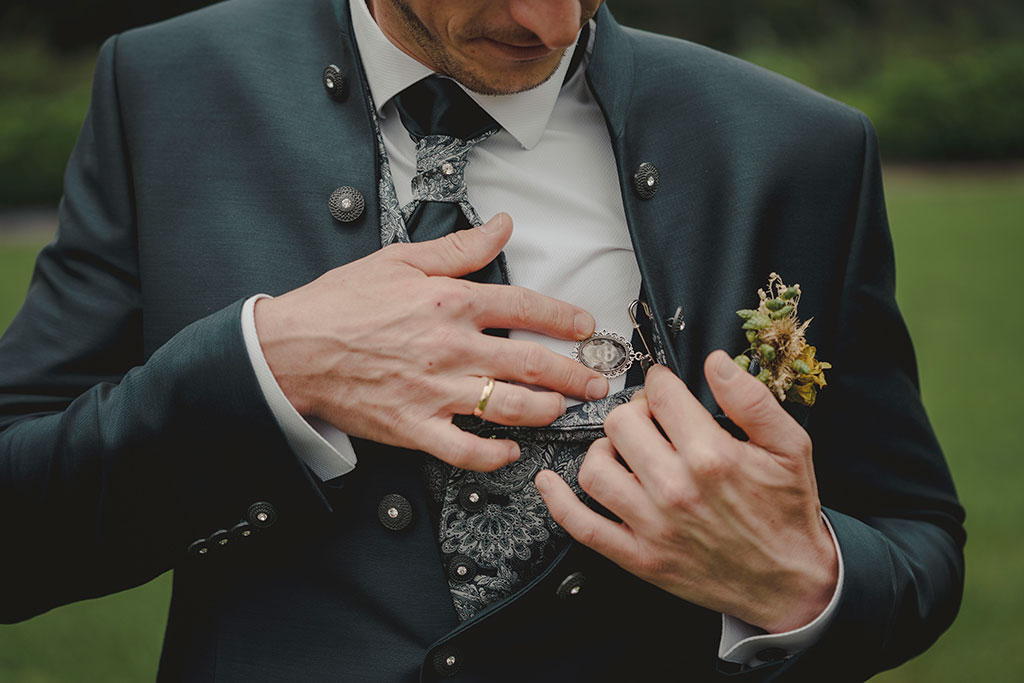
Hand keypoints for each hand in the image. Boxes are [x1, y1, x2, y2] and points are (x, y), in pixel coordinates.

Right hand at [254, 213, 608, 471]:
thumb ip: (458, 248)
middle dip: (574, 373)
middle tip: (597, 381)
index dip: (563, 317)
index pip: (524, 307)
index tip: (586, 327)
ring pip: (509, 406)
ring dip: (546, 410)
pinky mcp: (415, 426)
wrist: (291, 349)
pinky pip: (466, 449)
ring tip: (563, 409)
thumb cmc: (341, 304)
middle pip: (531, 362)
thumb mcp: (400, 260)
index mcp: (449, 302)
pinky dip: (494, 455)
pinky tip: (511, 451)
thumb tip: (503, 226)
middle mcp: (451, 347)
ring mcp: (435, 391)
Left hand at [536, 352, 837, 632]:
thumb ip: (752, 399)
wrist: (791, 583)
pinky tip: (549, 481)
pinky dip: (558, 501)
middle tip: (649, 419)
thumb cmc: (788, 512)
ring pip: (595, 467)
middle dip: (633, 411)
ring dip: (604, 450)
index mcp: (713, 457)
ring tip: (624, 450)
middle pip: (621, 424)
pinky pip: (582, 525)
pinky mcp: (638, 557)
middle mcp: (676, 489)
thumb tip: (717, 361)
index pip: (661, 394)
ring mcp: (652, 526)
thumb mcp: (791, 446)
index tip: (665, 388)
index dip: (661, 383)